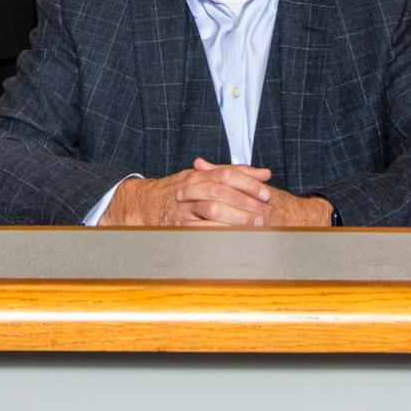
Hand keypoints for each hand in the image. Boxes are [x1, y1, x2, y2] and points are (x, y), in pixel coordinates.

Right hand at [99, 158, 274, 227]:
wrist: (145, 206)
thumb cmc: (180, 191)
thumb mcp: (203, 177)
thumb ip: (234, 174)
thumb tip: (265, 173)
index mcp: (197, 176)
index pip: (225, 174)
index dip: (247, 183)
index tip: (266, 192)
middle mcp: (189, 190)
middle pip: (220, 191)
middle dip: (244, 201)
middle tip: (263, 210)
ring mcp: (183, 209)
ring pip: (211, 210)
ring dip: (235, 217)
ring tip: (254, 224)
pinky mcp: (180, 228)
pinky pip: (202, 230)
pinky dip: (221, 233)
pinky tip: (236, 237)